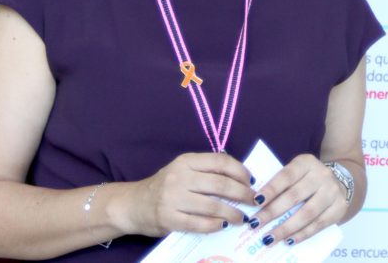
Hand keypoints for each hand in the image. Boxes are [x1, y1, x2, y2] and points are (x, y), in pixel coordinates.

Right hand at [122, 152, 255, 236]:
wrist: (133, 204)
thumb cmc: (165, 187)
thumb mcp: (183, 170)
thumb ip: (206, 171)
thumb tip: (241, 177)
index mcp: (186, 161)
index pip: (220, 162)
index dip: (240, 171)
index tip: (251, 181)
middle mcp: (179, 177)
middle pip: (220, 185)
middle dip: (243, 194)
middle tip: (254, 201)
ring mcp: (173, 198)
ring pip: (212, 206)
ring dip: (233, 213)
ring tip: (243, 217)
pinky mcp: (169, 219)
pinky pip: (199, 224)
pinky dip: (215, 225)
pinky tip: (224, 225)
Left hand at [248, 154, 349, 246]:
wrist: (339, 182)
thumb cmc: (308, 179)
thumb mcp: (296, 173)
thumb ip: (280, 183)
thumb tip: (256, 203)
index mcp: (306, 162)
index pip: (286, 176)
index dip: (271, 189)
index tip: (255, 202)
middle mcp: (322, 174)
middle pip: (294, 196)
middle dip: (272, 212)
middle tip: (256, 224)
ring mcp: (333, 191)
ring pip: (307, 213)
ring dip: (286, 228)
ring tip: (269, 238)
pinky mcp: (339, 208)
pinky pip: (318, 224)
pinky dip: (302, 234)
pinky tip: (288, 240)